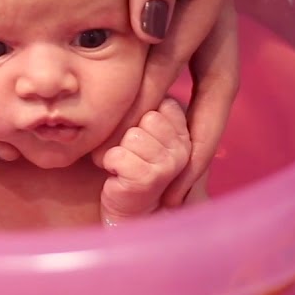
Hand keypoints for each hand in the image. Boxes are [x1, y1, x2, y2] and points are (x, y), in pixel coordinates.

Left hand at [96, 0, 246, 202]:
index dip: (175, 123)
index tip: (143, 170)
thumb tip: (151, 33)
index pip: (198, 71)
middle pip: (197, 82)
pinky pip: (140, 24)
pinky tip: (101, 83)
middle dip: (180, 138)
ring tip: (122, 156)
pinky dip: (129, 61)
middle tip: (153, 193)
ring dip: (154, 109)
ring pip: (170, 62)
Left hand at [99, 97, 190, 225]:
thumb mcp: (139, 130)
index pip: (155, 99)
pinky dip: (109, 164)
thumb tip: (130, 78)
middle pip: (145, 114)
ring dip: (117, 149)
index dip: (135, 117)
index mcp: (185, 126)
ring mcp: (171, 162)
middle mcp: (185, 144)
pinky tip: (117, 176)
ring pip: (131, 134)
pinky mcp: (152, 178)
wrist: (127, 216)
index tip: (137, 140)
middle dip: (126, 133)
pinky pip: (117, 154)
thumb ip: (143, 105)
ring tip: (124, 166)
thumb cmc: (128, 168)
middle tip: (129, 155)